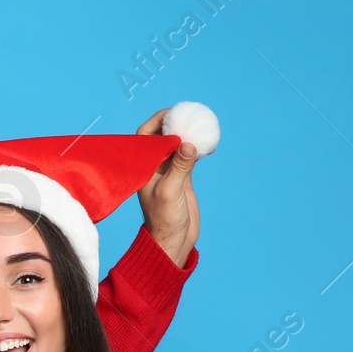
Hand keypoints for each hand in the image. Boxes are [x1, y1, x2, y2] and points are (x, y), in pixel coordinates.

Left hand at [134, 107, 200, 266]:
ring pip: (177, 145)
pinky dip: (197, 147)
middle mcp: (154, 166)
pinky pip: (189, 156)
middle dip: (175, 123)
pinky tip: (209, 142)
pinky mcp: (183, 178)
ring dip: (188, 134)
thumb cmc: (164, 218)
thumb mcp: (170, 191)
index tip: (172, 111)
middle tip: (190, 113)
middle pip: (163, 136)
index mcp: (144, 167)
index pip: (145, 136)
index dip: (156, 121)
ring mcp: (169, 171)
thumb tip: (188, 144)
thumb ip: (178, 167)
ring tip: (202, 123)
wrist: (173, 239)